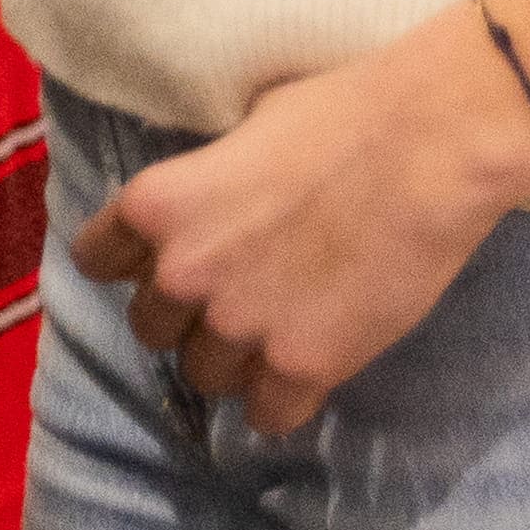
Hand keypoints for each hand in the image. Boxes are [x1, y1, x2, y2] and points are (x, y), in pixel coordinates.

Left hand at [74, 18, 529, 431]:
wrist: (431, 147)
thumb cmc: (343, 114)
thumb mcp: (242, 133)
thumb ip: (208, 184)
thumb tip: (209, 203)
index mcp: (155, 205)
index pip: (97, 261)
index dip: (130, 266)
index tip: (159, 265)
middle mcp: (181, 272)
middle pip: (151, 329)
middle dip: (188, 317)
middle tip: (239, 298)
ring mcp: (238, 325)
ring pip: (205, 375)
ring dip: (235, 361)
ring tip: (280, 333)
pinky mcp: (302, 366)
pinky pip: (268, 414)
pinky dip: (284, 399)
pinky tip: (309, 370)